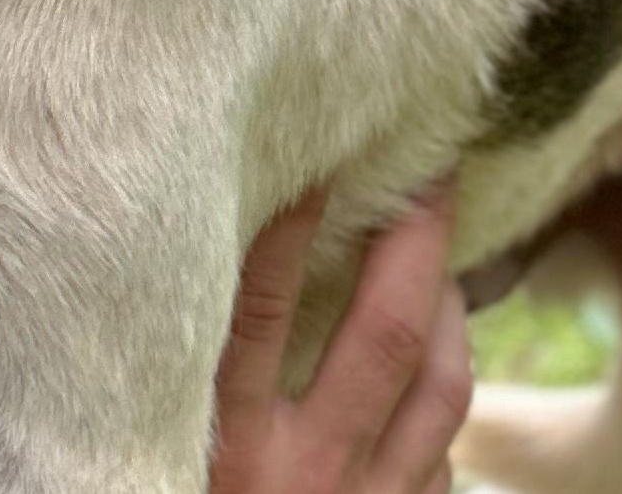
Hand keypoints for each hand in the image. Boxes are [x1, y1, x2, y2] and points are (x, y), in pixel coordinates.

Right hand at [210, 185, 471, 493]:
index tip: (313, 159)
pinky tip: (432, 355)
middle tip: (430, 166)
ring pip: (442, 386)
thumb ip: (197, 374)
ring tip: (439, 254)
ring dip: (450, 307)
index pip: (263, 312)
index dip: (291, 228)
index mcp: (237, 450)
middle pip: (389, 332)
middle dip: (417, 237)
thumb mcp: (171, 458)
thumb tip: (211, 266)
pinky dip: (441, 387)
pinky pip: (444, 451)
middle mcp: (314, 475)